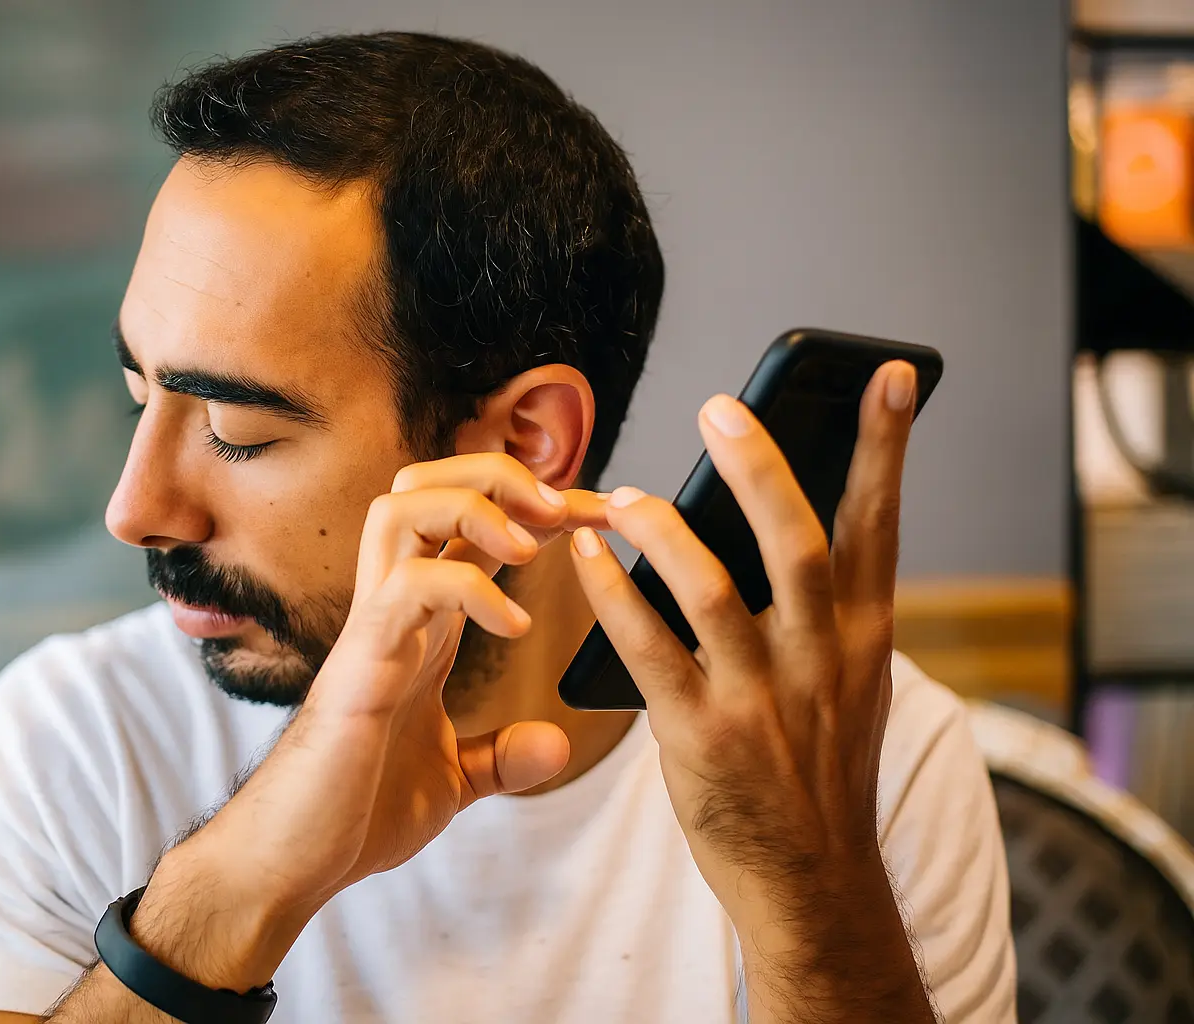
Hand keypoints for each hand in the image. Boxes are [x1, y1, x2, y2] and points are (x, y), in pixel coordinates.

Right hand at [133, 454, 608, 990]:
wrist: (295, 862)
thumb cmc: (356, 812)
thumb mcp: (452, 780)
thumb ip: (499, 755)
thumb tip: (553, 743)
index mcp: (417, 623)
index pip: (467, 526)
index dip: (534, 507)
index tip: (598, 518)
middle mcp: (391, 608)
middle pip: (422, 483)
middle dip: (499, 475)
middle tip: (567, 509)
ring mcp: (372, 628)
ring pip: (400, 508)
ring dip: (476, 505)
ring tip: (533, 545)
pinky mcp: (362, 661)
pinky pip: (411, 585)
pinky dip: (472, 587)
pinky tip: (515, 625)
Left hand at [568, 362, 933, 1020]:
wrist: (813, 884)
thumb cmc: (823, 772)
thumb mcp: (852, 688)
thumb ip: (826, 613)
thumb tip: (784, 525)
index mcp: (863, 639)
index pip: (880, 525)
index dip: (884, 448)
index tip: (890, 375)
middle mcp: (821, 660)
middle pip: (796, 541)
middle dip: (760, 467)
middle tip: (720, 407)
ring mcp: (761, 698)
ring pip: (713, 588)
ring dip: (665, 528)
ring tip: (625, 494)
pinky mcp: (699, 734)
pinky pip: (646, 647)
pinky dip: (613, 594)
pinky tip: (588, 557)